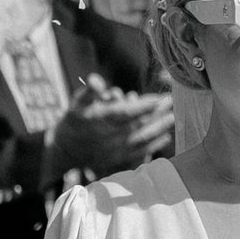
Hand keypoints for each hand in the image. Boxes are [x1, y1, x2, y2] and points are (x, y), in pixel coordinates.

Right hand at [53, 88, 172, 179]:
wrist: (67, 150)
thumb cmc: (75, 120)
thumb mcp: (77, 102)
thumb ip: (89, 91)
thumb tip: (97, 80)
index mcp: (101, 119)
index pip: (126, 111)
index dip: (144, 105)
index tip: (159, 97)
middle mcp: (110, 135)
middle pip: (139, 123)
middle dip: (157, 112)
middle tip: (171, 101)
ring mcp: (116, 148)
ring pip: (142, 137)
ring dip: (159, 127)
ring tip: (173, 117)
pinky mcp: (120, 158)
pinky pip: (140, 151)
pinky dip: (154, 144)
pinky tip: (166, 136)